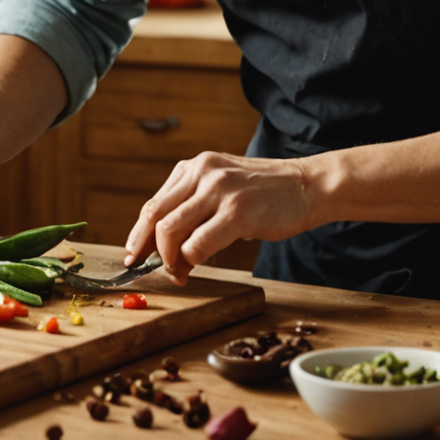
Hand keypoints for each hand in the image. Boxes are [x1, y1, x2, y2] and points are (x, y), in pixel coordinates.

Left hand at [123, 151, 314, 283]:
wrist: (307, 186)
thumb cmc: (265, 193)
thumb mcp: (222, 185)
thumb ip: (194, 204)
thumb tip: (164, 241)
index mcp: (194, 167)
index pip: (154, 204)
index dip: (139, 234)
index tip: (133, 254)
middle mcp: (202, 173)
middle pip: (155, 216)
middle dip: (146, 249)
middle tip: (152, 269)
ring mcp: (219, 191)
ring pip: (170, 231)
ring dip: (168, 259)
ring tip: (178, 272)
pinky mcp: (237, 212)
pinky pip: (197, 244)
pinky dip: (190, 261)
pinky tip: (196, 267)